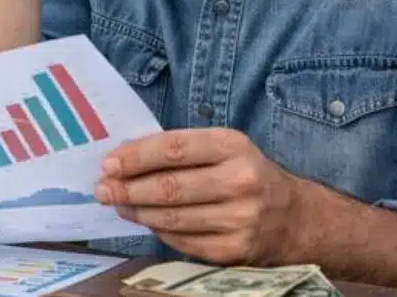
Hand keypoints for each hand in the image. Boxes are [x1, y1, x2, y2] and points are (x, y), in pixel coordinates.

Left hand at [94, 128, 304, 266]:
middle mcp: (240, 181)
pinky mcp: (234, 250)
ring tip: (117, 205)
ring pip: (172, 217)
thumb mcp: (223, 149)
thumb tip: (124, 159)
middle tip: (102, 189)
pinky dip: (158, 230)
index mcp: (233, 146)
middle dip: (127, 189)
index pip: (173, 149)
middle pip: (169, 187)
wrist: (294, 218)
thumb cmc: (245, 174)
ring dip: (137, 211)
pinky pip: (182, 241)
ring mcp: (240, 219)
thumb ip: (180, 150)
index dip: (135, 157)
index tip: (108, 163)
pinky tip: (145, 221)